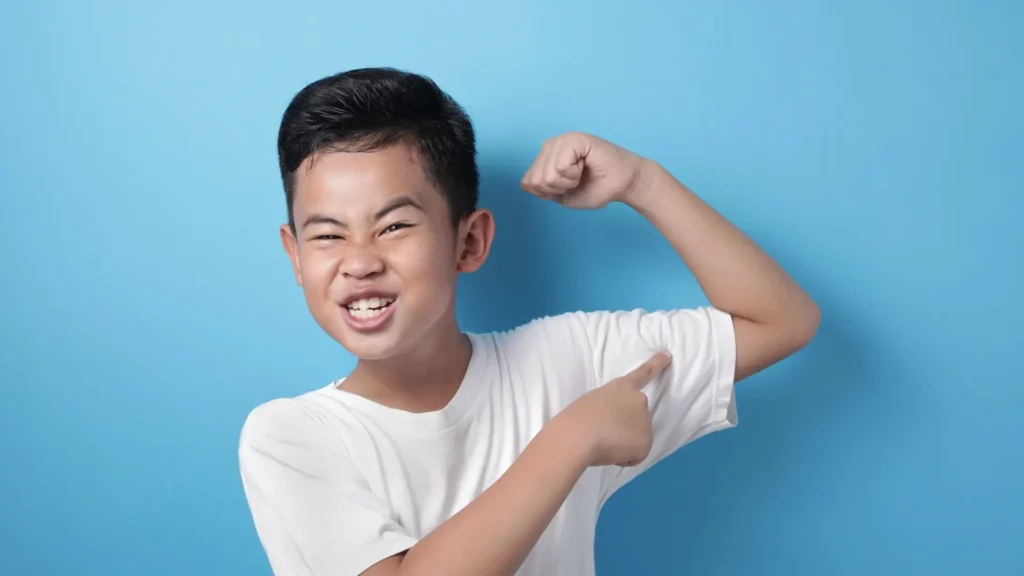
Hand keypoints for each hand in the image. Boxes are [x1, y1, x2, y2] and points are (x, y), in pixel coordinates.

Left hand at [520, 132, 652, 208]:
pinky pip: (560, 166)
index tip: (569, 187)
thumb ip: (541, 189)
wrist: (622, 185)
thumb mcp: (560, 195)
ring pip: (547, 174)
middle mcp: (550, 146)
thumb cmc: (595, 188)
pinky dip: (573, 174)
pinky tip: (585, 166)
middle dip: (558, 188)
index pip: (527, 182)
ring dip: (568, 181)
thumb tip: (528, 182)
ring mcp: (562, 140)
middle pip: (536, 180)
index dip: (548, 193)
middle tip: (577, 180)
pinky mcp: (574, 139)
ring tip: (582, 173)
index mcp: (545, 158)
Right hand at [561, 352, 671, 466]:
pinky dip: (623, 458)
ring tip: (602, 441)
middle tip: (603, 432)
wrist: (579, 435)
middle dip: (625, 427)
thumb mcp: (594, 403)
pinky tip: (609, 452)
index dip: (657, 363)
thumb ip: (610, 408)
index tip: (668, 355)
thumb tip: (617, 428)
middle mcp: (640, 401)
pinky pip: (634, 455)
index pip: (643, 373)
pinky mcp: (646, 443)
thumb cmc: (576, 418)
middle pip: (636, 418)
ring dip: (622, 443)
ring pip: (634, 439)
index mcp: (622, 387)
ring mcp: (646, 421)